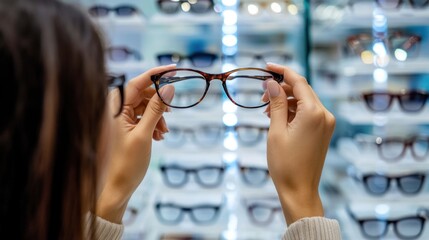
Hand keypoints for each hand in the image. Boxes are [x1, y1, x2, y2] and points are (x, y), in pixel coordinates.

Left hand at [97, 65, 175, 222]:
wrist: (117, 186)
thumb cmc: (126, 162)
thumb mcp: (144, 133)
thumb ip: (156, 109)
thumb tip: (169, 88)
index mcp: (114, 107)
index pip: (137, 82)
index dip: (156, 74)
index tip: (173, 68)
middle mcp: (115, 108)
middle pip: (143, 93)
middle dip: (159, 103)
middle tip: (171, 114)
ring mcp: (119, 118)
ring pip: (145, 106)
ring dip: (158, 117)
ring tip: (163, 133)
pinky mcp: (124, 126)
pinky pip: (142, 117)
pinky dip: (153, 123)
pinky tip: (158, 137)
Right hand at [263, 63, 334, 224]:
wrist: (299, 190)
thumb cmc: (285, 163)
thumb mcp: (276, 130)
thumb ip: (275, 103)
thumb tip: (272, 82)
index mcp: (314, 112)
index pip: (298, 81)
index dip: (282, 71)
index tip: (267, 66)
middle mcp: (325, 114)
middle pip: (302, 90)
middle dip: (281, 88)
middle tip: (262, 94)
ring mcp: (326, 123)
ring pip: (304, 101)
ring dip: (285, 100)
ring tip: (266, 110)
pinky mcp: (323, 131)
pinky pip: (308, 112)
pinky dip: (293, 111)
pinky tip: (278, 117)